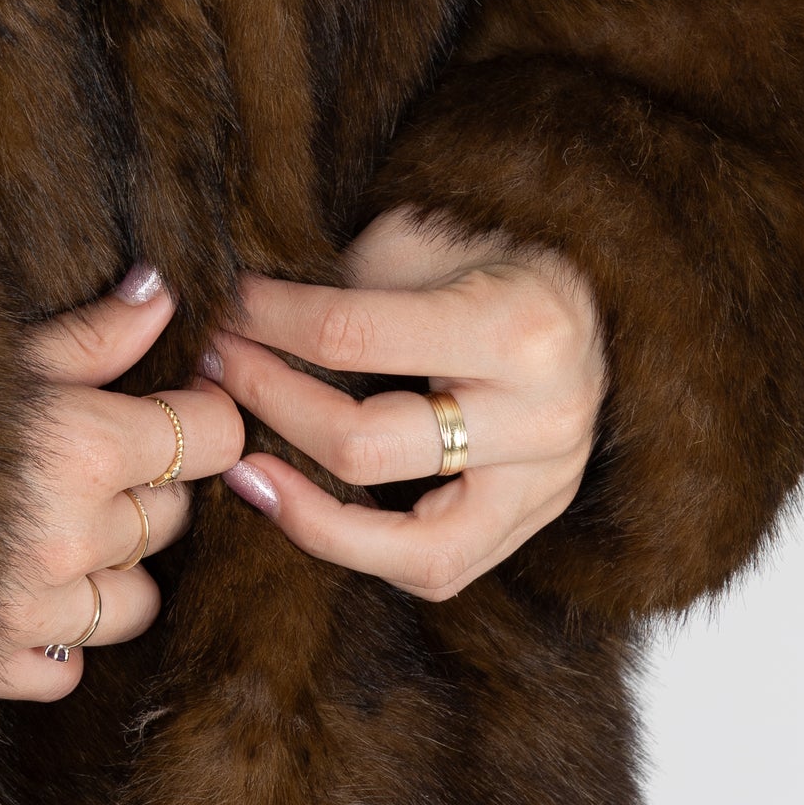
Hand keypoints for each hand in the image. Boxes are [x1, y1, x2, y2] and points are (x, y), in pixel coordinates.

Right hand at [0, 265, 243, 699]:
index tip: (180, 399)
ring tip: (58, 520)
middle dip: (148, 480)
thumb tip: (161, 294)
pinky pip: (68, 668)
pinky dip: (57, 636)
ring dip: (112, 564)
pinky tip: (16, 585)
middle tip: (94, 447)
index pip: (212, 438)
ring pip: (136, 602)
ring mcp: (36, 612)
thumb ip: (88, 335)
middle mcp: (76, 538)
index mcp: (86, 448)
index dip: (204, 414)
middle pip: (173, 515)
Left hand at [210, 208, 606, 601]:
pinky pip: (441, 569)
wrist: (590, 293)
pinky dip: (364, 548)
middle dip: (268, 401)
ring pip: (412, 547)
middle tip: (213, 366)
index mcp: (515, 328)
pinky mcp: (532, 523)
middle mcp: (540, 420)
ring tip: (241, 471)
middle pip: (367, 446)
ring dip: (306, 514)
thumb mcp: (422, 235)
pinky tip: (304, 509)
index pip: (352, 336)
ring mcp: (545, 486)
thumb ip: (344, 284)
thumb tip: (241, 318)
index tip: (220, 307)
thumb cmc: (493, 249)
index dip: (268, 322)